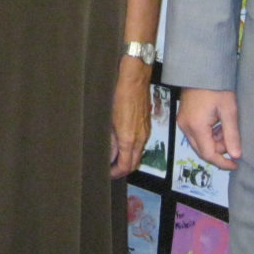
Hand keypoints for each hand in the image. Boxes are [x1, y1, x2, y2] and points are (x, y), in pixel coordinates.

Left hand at [110, 60, 152, 177]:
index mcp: (129, 139)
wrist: (135, 79)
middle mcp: (140, 138)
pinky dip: (132, 149)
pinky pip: (141, 143)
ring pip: (138, 153)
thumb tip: (109, 155)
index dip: (116, 173)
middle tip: (110, 170)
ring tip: (113, 158)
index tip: (107, 174)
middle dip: (123, 170)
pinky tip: (122, 144)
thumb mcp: (109, 119)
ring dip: (127, 159)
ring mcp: (145, 132)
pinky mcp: (146, 125)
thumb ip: (110, 140)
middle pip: (134, 163)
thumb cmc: (119, 95)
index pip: (125, 165)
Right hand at [176, 87, 240, 170]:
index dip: (222, 162)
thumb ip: (232, 135)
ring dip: (214, 141)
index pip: (208, 154)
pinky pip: (196, 134)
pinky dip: (208, 134)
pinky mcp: (183, 117)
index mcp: (196, 126)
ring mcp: (182, 122)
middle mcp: (185, 127)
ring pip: (199, 143)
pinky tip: (218, 124)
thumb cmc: (217, 87)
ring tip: (226, 128)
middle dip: (219, 150)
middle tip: (233, 141)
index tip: (235, 163)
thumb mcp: (229, 111)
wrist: (201, 69)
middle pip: (202, 150)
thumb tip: (236, 155)